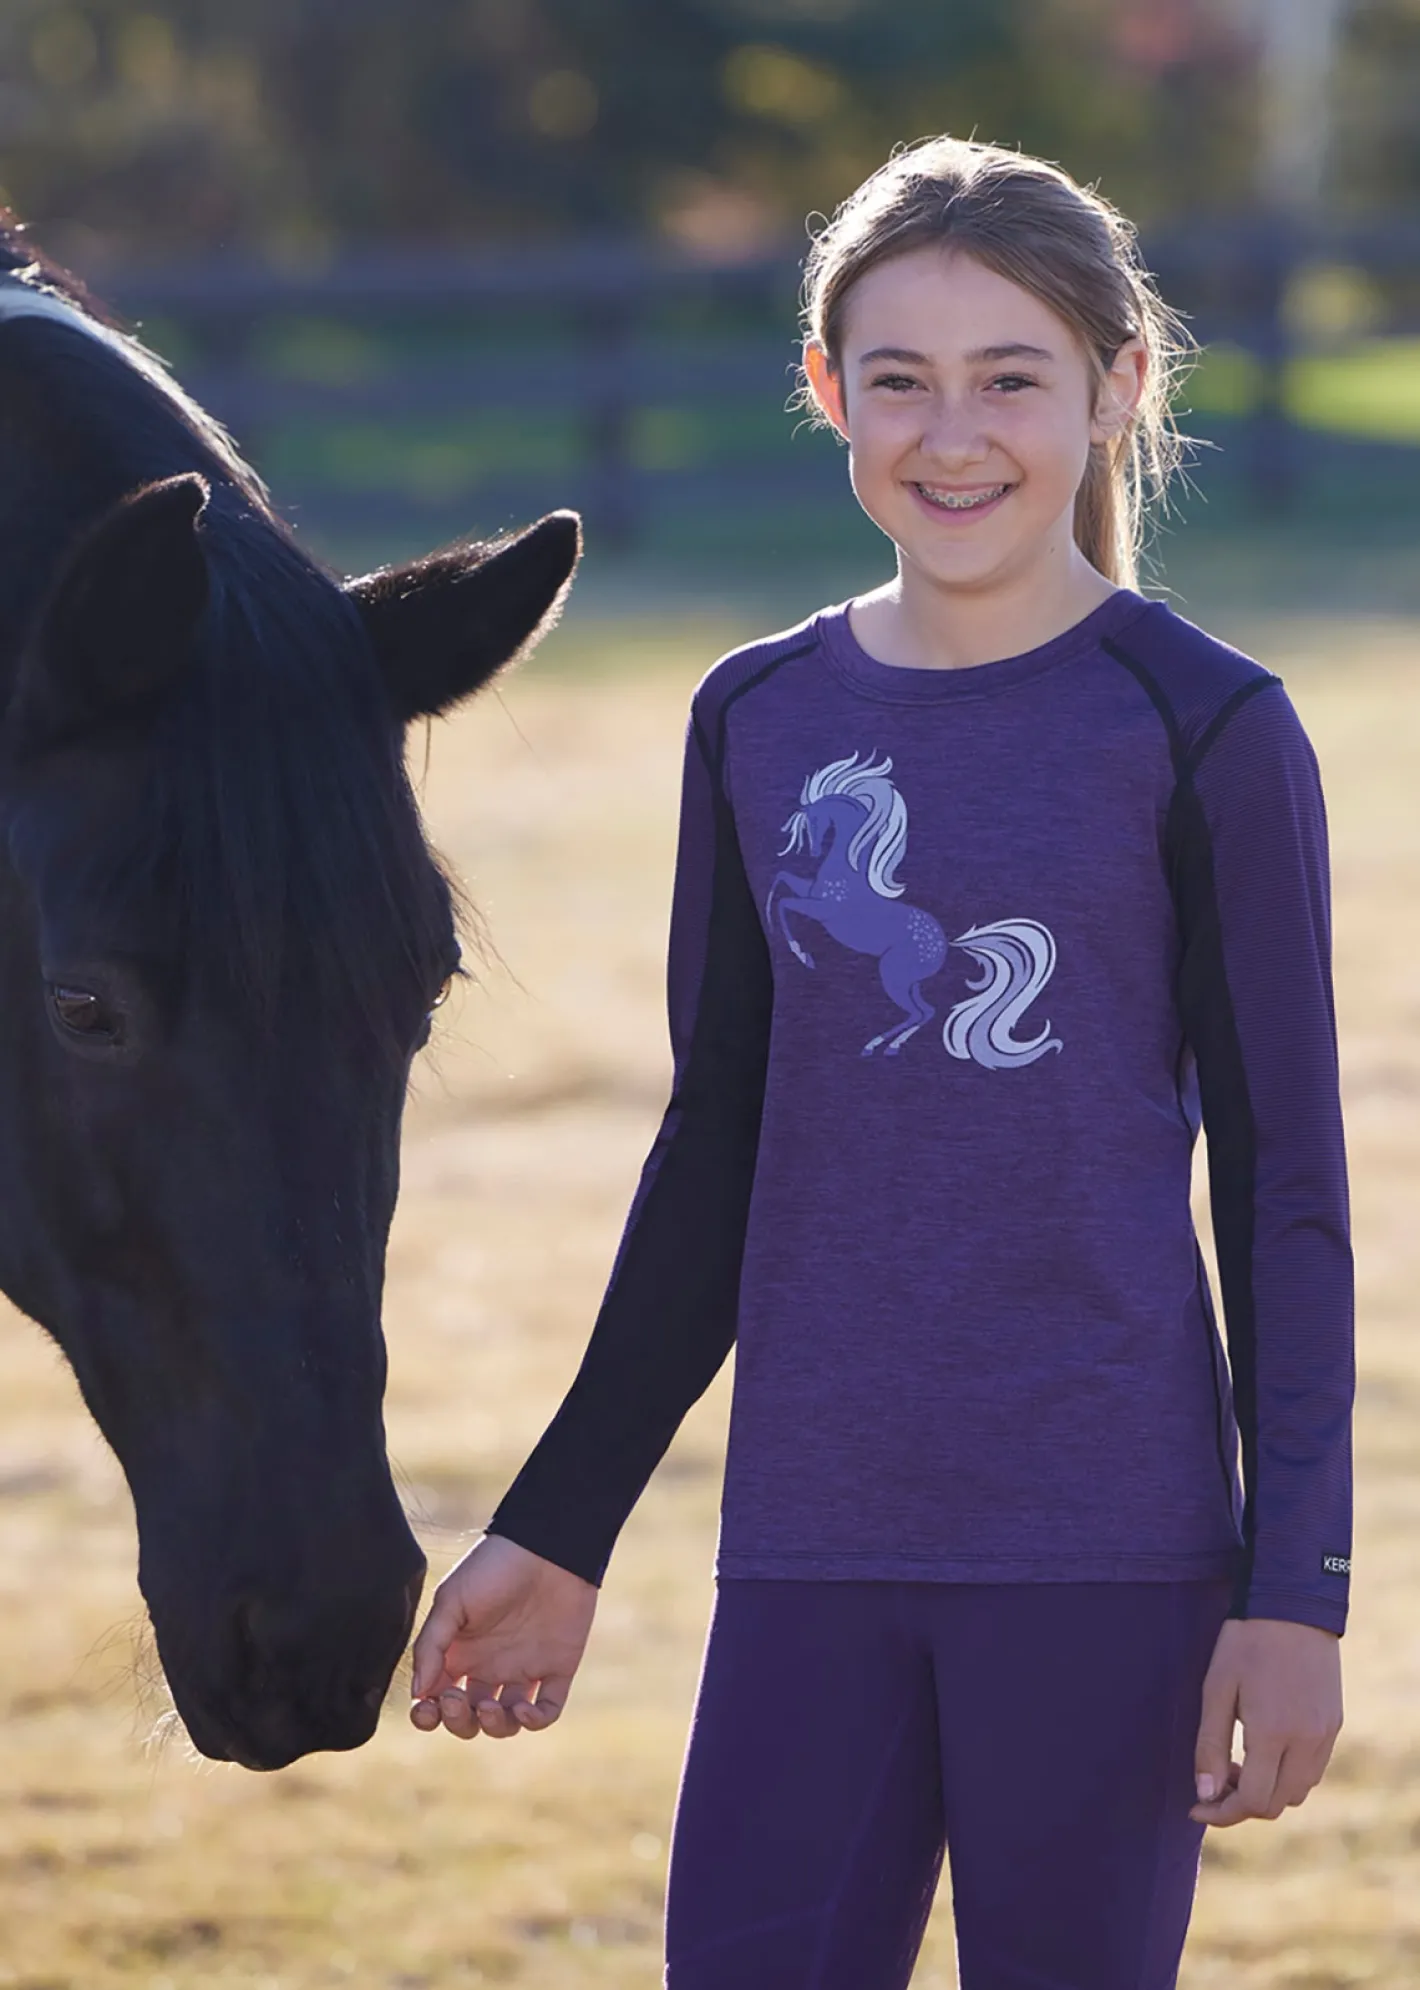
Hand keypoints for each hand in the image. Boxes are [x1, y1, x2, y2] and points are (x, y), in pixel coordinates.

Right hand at [409, 1532, 597, 1740]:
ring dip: (495, 1726)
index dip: (429, 1715)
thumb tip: (419, 1693)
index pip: (438, 1699)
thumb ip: (431, 1645)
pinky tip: (524, 1709)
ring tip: (492, 1708)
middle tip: (458, 1699)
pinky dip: (535, 1722)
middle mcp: (489, 1666)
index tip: (426, 1710)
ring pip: (506, 1722)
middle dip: (459, 1721)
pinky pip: (547, 1711)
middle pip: (469, 1717)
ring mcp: (524, 1669)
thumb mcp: (452, 1599)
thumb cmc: (494, 1566)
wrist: (548, 1546)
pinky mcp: (557, 1668)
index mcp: (460, 1652)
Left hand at [1191, 1616, 1341, 1826]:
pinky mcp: (1334, 1724)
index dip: (1222, 1813)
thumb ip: (1209, 1745)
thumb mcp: (1216, 1689)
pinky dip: (1288, 1774)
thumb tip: (1205, 1794)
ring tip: (1239, 1761)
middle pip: (1277, 1804)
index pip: (1252, 1801)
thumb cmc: (1245, 1642)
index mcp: (1273, 1733)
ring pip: (1298, 1791)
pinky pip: (1313, 1769)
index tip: (1197, 1807)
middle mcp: (1307, 1741)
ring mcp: (1326, 1734)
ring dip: (1267, 1790)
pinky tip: (1265, 1749)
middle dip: (1241, 1804)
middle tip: (1215, 1779)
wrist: (1292, 1604)